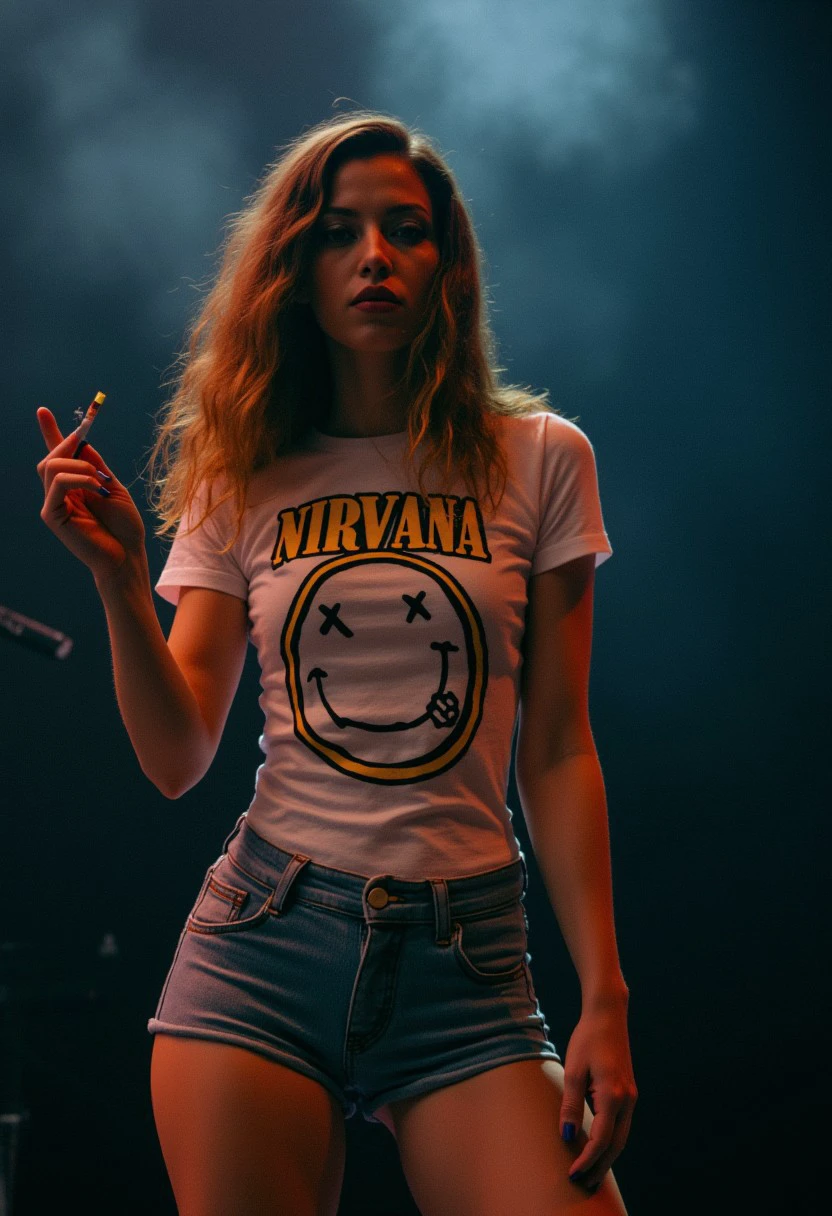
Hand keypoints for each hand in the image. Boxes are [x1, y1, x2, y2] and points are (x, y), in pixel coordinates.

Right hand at [36, 406, 146, 583]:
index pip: (57, 456)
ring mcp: (54, 505)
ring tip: (100, 480)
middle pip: (50, 458)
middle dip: (66, 444)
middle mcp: (59, 494)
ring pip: (51, 467)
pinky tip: (95, 488)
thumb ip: (96, 466)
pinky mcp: (53, 516)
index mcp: (74, 486)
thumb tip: (81, 441)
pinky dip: (78, 479)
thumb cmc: (125, 527)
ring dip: (78, 465)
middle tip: (85, 443)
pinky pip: (57, 484)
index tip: (43, 410)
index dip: (50, 432)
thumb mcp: (114, 488)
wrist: (128, 555)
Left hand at [559, 1000, 636, 1192]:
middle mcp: (627, 1100)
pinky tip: (599, 1148)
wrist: (607, 1016)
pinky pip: (622, 1125)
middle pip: (616, 1146)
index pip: (601, 1140)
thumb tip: (567, 1135)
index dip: (587, 1160)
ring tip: (590, 1174)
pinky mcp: (628, 1092)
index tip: (572, 1173)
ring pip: (622, 1137)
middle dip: (599, 1166)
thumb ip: (570, 1105)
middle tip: (582, 1184)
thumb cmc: (587, 1040)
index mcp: (614, 1095)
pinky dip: (611, 1142)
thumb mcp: (573, 1070)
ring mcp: (631, 1097)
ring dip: (607, 1157)